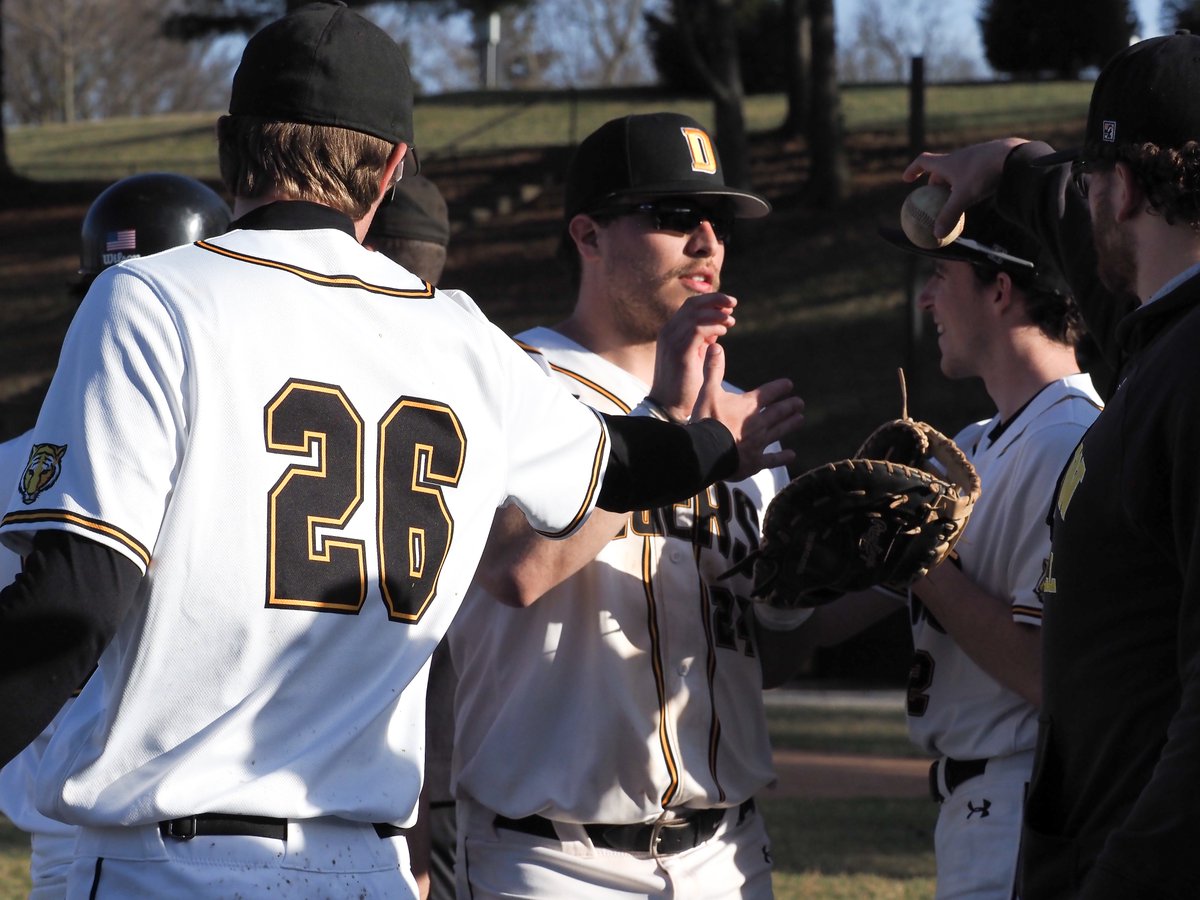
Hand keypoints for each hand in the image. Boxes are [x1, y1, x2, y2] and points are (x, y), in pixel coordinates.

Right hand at [649, 293, 736, 421]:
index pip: (690, 306)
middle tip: (733, 304)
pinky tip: (723, 332)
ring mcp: (671, 342)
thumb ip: (703, 340)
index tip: (729, 305)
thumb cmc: (683, 384)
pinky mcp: (679, 353)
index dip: (710, 301)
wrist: (669, 407)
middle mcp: (668, 333)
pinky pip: (696, 330)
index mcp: (671, 332)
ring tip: (731, 321)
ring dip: (716, 315)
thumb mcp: (694, 356)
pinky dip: (712, 327)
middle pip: (692, 305)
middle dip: (715, 300)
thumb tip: (718, 327)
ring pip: (695, 315)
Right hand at [691, 342, 803, 480]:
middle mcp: (758, 423)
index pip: (768, 393)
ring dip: (790, 425)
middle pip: (778, 412)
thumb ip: (713, 370)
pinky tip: (791, 456)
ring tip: (800, 419)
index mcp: (748, 406)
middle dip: (789, 406)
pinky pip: (772, 459)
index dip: (779, 388)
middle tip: (799, 403)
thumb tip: (715, 346)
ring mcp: (758, 443)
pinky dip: (782, 458)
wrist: (707, 450)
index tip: (789, 384)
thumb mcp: (708, 391)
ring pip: (779, 432)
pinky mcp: (755, 461)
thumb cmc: (707, 420)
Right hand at [903, 138, 1030, 240]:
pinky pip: (975, 171)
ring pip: (959, 170)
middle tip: (934, 197)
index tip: (907, 179)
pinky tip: (979, 191)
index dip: (913, 170)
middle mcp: (960, 156)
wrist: (1014, 156)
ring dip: (954, 182)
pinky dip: (971, 181)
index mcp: (947, 162)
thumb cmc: (983, 174)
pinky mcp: (991, 159)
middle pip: (941, 169)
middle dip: (936, 182)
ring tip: (957, 198)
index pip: (924, 162)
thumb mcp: (964, 197)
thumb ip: (949, 215)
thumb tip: (936, 234)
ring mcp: (976, 156)